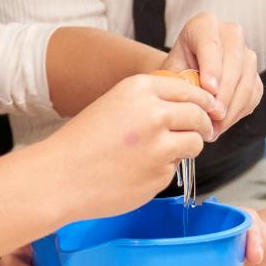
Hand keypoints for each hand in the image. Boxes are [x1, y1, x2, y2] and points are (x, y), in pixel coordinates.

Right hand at [32, 73, 218, 222]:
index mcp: (139, 89)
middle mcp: (153, 113)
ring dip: (187, 147)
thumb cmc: (83, 142)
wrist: (60, 177)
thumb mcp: (114, 104)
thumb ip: (150, 101)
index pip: (188, 89)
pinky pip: (175, 168)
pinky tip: (138, 170)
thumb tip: (190, 106)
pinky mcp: (160, 174)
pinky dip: (163, 169)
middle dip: (202, 125)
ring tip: (162, 152)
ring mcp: (159, 146)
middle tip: (200, 132)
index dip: (201, 101)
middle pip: (199, 115)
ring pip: (195, 143)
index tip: (205, 109)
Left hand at [163, 14, 261, 134]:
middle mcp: (230, 34)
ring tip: (215, 126)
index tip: (209, 89)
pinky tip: (222, 124)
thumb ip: (181, 82)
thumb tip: (198, 100)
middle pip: (235, 61)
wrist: (183, 78)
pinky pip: (253, 94)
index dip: (212, 67)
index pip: (211, 43)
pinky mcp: (254, 75)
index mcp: (204, 25)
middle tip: (213, 115)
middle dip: (225, 91)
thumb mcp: (170, 73)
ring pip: (247, 79)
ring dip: (232, 107)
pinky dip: (239, 112)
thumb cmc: (173, 73)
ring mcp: (246, 53)